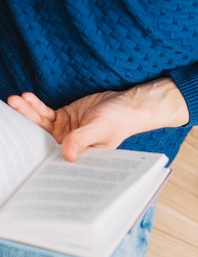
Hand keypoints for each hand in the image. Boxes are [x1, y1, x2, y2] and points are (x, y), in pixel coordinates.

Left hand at [7, 78, 188, 160]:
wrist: (126, 106)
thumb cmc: (119, 121)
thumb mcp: (100, 129)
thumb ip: (82, 140)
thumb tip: (66, 154)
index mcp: (79, 158)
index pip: (53, 158)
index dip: (37, 152)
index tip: (23, 144)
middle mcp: (69, 147)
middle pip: (41, 140)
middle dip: (26, 127)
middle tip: (12, 114)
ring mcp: (65, 133)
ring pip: (40, 125)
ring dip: (27, 113)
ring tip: (16, 101)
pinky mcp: (63, 118)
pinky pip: (45, 113)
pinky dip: (35, 105)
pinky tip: (27, 98)